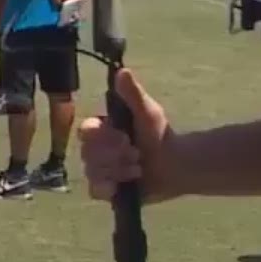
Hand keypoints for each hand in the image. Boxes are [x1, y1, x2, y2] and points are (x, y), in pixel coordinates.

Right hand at [77, 68, 179, 203]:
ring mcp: (100, 170)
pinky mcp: (106, 190)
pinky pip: (95, 190)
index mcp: (102, 129)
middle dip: (116, 156)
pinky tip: (127, 184)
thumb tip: (121, 71)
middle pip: (88, 154)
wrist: (175, 165)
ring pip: (93, 172)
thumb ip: (133, 94)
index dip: (102, 137)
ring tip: (139, 169)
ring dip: (119, 170)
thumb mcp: (148, 112)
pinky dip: (111, 187)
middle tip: (137, 153)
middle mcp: (96, 149)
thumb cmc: (160, 135)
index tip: (125, 137)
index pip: (85, 131)